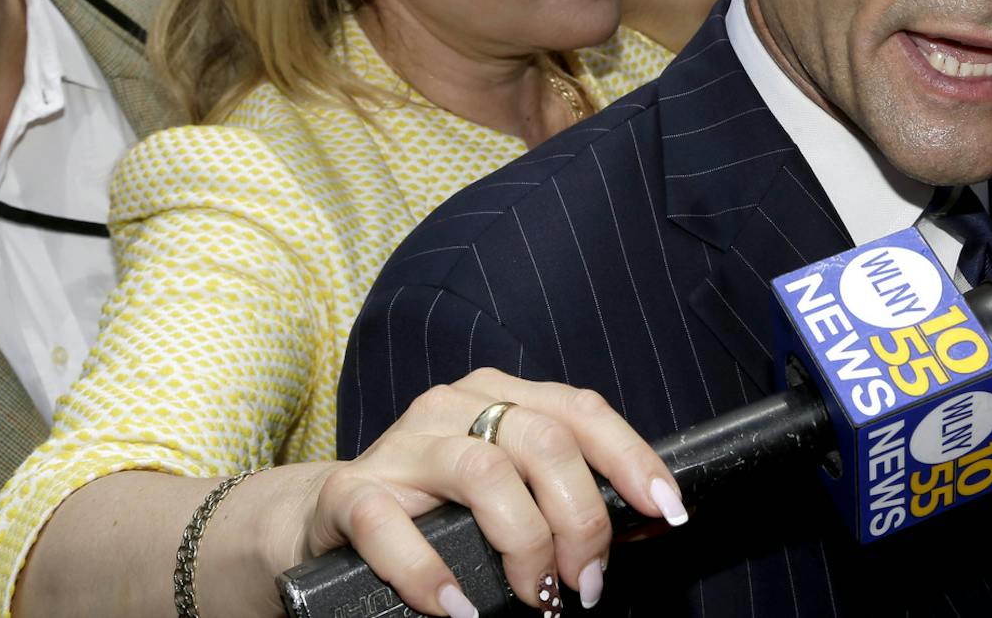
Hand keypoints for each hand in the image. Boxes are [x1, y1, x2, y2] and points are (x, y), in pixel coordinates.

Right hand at [300, 370, 682, 615]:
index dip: (632, 458)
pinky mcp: (349, 493)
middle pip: (544, 443)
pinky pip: (391, 525)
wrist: (325, 521)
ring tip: (537, 597)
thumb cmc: (434, 510)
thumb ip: (558, 492)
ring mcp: (401, 445)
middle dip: (581, 520)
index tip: (666, 510)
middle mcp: (454, 406)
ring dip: (525, 544)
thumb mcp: (504, 486)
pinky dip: (430, 573)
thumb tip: (638, 527)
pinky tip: (457, 608)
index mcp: (500, 395)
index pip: (581, 411)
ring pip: (484, 472)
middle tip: (583, 584)